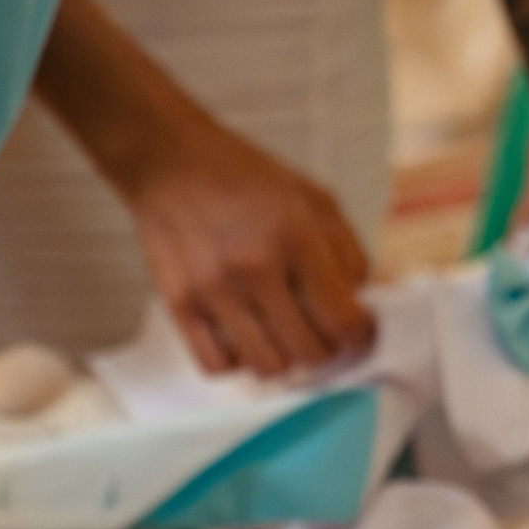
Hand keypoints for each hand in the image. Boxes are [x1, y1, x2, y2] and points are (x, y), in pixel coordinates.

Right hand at [120, 121, 375, 377]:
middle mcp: (255, 268)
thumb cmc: (244, 177)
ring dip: (283, 359)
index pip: (342, 319)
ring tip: (281, 336)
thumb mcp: (311, 195)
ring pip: (268, 367)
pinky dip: (237, 361)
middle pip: (309, 351)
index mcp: (295, 235)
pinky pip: (218, 366)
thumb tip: (359, 303)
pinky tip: (242, 339)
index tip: (358, 333)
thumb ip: (345, 250)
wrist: (168, 161)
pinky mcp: (180, 306)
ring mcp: (214, 291)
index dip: (360, 336)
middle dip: (325, 349)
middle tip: (320, 333)